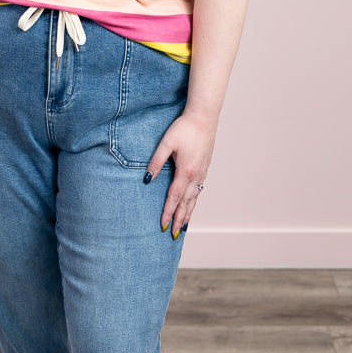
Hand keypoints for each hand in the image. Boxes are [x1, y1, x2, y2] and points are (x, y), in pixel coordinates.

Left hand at [145, 110, 216, 238]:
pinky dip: (194, 201)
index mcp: (186, 170)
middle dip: (180, 219)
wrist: (204, 116)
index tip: (163, 225)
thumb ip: (155, 162)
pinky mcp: (205, 167)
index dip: (168, 212)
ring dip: (188, 213)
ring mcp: (202, 172)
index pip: (174, 197)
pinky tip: (191, 205)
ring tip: (184, 227)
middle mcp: (196, 174)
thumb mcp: (165, 143)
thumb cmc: (184, 127)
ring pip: (194, 198)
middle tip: (174, 235)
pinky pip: (199, 190)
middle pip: (186, 203)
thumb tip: (147, 180)